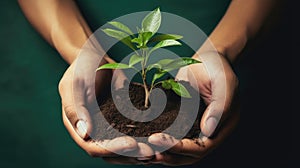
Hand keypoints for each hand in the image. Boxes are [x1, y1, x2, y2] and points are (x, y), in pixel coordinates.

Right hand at [59, 50, 152, 163]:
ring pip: (123, 147)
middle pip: (111, 152)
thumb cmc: (81, 69)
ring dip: (139, 151)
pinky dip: (144, 137)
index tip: (131, 144)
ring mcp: (108, 126)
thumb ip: (76, 109)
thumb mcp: (74, 86)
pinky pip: (133, 132)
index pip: (93, 147)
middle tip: (149, 152)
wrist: (95, 57)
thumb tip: (85, 134)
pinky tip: (159, 138)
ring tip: (157, 150)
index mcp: (78, 127)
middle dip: (130, 154)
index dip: (112, 149)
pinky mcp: (121, 119)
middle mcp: (93, 131)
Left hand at [148, 51, 238, 165]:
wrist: (208, 59)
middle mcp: (208, 132)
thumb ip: (220, 107)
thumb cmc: (219, 69)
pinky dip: (160, 140)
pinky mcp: (182, 121)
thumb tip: (207, 131)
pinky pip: (172, 135)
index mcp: (221, 127)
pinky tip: (145, 140)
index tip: (159, 140)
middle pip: (189, 155)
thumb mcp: (224, 84)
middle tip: (149, 152)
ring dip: (163, 152)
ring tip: (144, 153)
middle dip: (169, 154)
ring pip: (179, 150)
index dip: (181, 147)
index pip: (202, 147)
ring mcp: (194, 127)